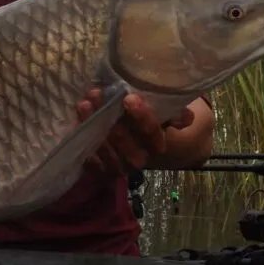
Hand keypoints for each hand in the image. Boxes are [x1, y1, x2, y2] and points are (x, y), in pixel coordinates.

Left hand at [77, 88, 194, 175]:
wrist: (131, 142)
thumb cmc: (144, 122)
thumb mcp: (161, 115)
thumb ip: (175, 114)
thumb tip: (186, 118)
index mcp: (156, 144)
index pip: (152, 133)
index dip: (142, 117)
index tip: (129, 97)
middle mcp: (138, 158)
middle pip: (124, 140)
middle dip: (109, 116)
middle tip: (97, 93)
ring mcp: (118, 166)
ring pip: (104, 148)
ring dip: (92, 124)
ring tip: (84, 103)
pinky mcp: (100, 170)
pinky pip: (90, 160)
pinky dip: (83, 140)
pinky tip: (76, 124)